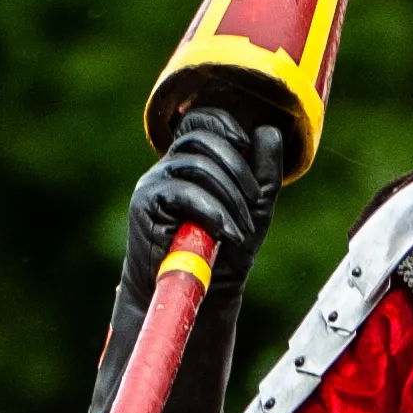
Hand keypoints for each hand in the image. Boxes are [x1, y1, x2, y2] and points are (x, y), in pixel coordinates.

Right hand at [123, 103, 287, 295]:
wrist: (198, 292)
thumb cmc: (223, 250)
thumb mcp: (254, 207)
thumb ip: (264, 171)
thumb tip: (267, 129)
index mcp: (191, 161)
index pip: (199, 120)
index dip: (223, 123)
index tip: (246, 144)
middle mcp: (169, 167)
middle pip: (201, 138)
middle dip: (237, 167)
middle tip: (254, 202)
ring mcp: (154, 183)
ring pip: (196, 164)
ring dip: (230, 196)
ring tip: (242, 228)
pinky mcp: (146, 204)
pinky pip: (183, 191)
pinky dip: (213, 211)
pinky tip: (226, 232)